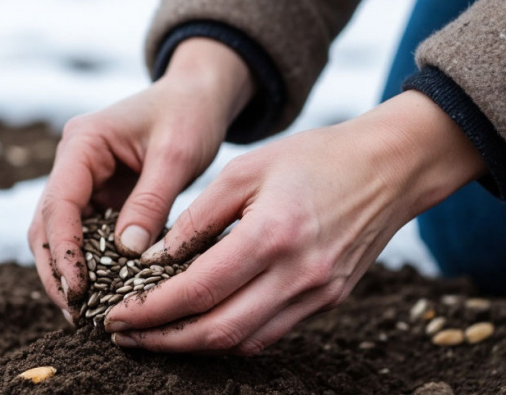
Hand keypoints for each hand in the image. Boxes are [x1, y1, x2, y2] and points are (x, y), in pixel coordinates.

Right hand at [28, 38, 253, 319]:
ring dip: (69, 272)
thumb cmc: (189, 114)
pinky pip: (86, 234)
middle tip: (77, 313)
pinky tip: (104, 293)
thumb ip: (151, 201)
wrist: (198, 95)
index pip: (59, 204)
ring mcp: (83, 180)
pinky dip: (91, 263)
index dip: (64, 250)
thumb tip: (127, 253)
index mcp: (83, 143)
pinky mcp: (100, 195)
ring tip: (86, 313)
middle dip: (58, 270)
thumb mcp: (176, 154)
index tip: (78, 289)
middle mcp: (73, 163)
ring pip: (60, 234)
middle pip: (48, 225)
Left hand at [104, 90, 485, 353]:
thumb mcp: (246, 170)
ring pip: (244, 342)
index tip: (116, 315)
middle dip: (163, 340)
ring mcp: (318, 294)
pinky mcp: (328, 300)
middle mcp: (298, 274)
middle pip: (218, 331)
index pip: (198, 291)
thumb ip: (198, 217)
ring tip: (154, 336)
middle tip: (124, 336)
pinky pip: (270, 334)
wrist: (388, 167)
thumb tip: (154, 259)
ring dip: (193, 346)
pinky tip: (201, 326)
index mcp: (272, 235)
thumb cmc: (315, 158)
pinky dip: (230, 338)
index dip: (150, 311)